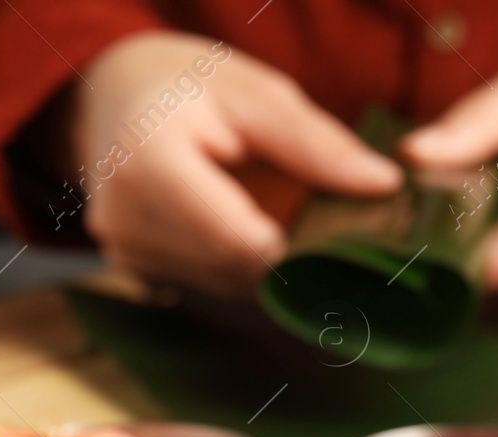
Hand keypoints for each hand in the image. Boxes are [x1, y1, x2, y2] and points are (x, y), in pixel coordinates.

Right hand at [71, 31, 401, 296]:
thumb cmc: (190, 86)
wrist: (111, 96)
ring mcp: (123, 250)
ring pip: (226, 288)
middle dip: (288, 257)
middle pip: (236, 271)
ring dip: (265, 267)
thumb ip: (317, 143)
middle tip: (315, 221)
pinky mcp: (133, 270)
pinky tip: (246, 232)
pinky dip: (238, 270)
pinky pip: (207, 289)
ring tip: (275, 216)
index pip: (240, 242)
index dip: (296, 248)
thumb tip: (385, 184)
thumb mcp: (256, 92)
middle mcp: (123, 216)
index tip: (335, 234)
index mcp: (149, 160)